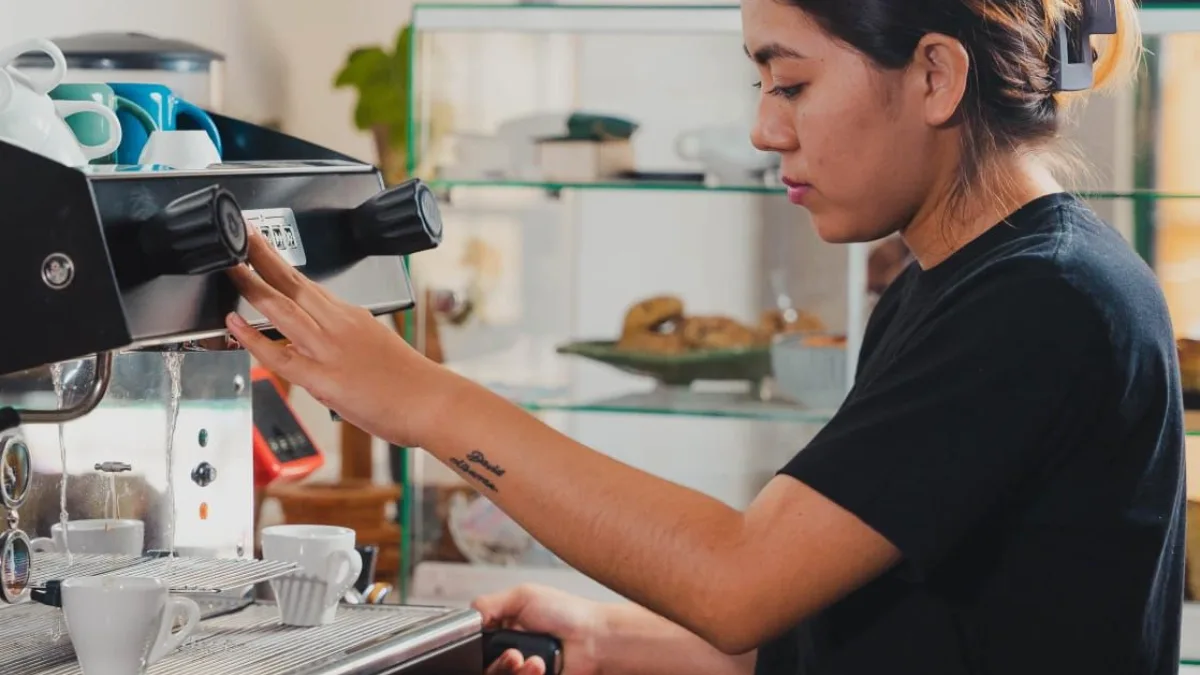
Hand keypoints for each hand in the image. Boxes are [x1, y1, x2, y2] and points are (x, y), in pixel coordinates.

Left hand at [223, 229, 457, 445]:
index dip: (278, 264)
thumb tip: (322, 341)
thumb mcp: (376, 345)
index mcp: (351, 316)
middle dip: (261, 257)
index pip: (306, 284)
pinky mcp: (324, 377)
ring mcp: (329, 349)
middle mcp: (338, 325)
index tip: (259, 247)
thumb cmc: (410, 382)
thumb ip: (345, 339)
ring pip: (282, 309)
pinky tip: (234, 325)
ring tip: (229, 268)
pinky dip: (253, 338)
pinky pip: (280, 355)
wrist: (431, 402)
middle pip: (292, 283)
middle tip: (239, 237)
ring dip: (252, 286)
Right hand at [474, 584, 605, 674]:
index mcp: (503, 627)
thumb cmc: (567, 612)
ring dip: (513, 671)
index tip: (486, 643)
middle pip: (483, 666)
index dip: (475, 647)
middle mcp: (509, 651)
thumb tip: (466, 617)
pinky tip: (541, 667)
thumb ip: (488, 603)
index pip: (474, 643)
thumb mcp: (523, 596)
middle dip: (498, 663)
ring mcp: (521, 670)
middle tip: (514, 656)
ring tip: (534, 661)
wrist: (596, 639)